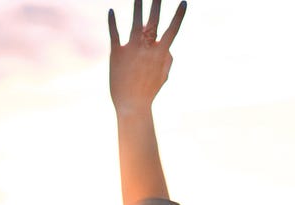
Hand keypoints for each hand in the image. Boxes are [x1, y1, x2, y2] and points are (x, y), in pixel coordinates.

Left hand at [108, 0, 186, 114]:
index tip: (184, 2)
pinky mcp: (117, 53)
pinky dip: (112, 21)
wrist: (131, 104)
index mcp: (161, 53)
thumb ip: (167, 59)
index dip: (179, 15)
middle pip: (153, 21)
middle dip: (157, 4)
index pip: (172, 30)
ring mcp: (131, 49)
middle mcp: (147, 48)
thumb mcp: (164, 75)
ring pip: (135, 22)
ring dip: (137, 6)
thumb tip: (165, 44)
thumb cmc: (149, 91)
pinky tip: (110, 10)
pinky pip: (114, 33)